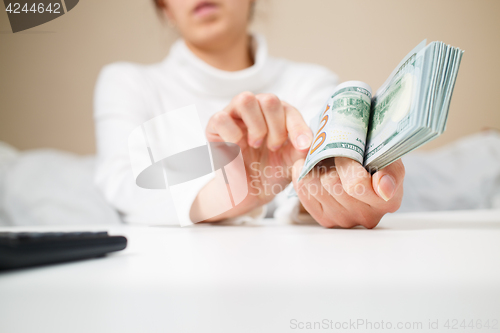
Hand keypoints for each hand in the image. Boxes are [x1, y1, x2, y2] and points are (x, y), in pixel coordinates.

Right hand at [191, 92, 312, 221]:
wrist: (248, 192)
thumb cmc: (270, 172)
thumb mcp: (290, 162)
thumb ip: (301, 150)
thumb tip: (308, 144)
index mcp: (277, 114)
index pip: (290, 110)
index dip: (298, 128)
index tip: (302, 148)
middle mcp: (256, 109)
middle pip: (269, 99)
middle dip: (277, 127)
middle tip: (274, 147)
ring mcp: (234, 115)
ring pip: (245, 99)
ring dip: (256, 126)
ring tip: (256, 144)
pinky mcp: (214, 127)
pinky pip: (221, 118)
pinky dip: (233, 134)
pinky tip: (238, 148)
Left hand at [292, 157, 404, 227]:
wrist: (358, 160)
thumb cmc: (373, 155)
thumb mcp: (387, 154)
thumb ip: (391, 171)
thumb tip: (383, 189)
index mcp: (388, 201)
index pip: (357, 184)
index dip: (347, 164)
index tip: (349, 152)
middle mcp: (367, 216)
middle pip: (332, 183)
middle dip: (332, 162)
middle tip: (338, 152)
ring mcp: (344, 220)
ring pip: (316, 185)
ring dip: (317, 166)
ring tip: (327, 159)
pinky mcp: (325, 219)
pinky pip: (304, 191)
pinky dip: (303, 174)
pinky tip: (312, 166)